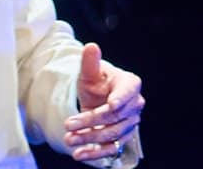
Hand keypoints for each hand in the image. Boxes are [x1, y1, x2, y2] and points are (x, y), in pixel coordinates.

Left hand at [63, 43, 144, 162]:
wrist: (97, 97)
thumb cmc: (97, 82)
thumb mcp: (90, 71)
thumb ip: (90, 61)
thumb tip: (91, 47)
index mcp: (130, 84)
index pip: (127, 92)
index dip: (120, 99)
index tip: (110, 105)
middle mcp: (134, 105)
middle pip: (114, 117)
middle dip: (90, 121)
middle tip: (68, 124)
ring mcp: (129, 124)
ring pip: (111, 134)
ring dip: (89, 139)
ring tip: (69, 140)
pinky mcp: (121, 139)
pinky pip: (110, 149)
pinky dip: (95, 154)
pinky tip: (79, 155)